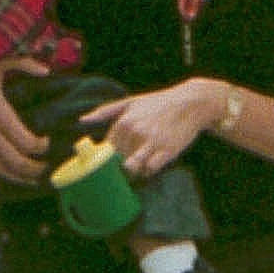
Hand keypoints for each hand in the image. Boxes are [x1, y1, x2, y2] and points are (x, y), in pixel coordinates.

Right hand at [0, 60, 49, 189]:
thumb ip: (23, 64)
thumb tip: (46, 70)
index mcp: (0, 117)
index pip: (28, 143)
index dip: (42, 147)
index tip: (47, 142)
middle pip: (17, 162)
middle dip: (35, 169)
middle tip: (47, 169)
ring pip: (1, 170)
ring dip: (18, 178)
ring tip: (32, 180)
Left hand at [80, 83, 207, 179]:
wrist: (191, 102)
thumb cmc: (160, 103)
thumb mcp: (132, 102)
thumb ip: (106, 111)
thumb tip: (82, 120)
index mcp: (123, 122)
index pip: (107, 150)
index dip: (111, 158)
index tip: (116, 160)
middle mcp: (134, 132)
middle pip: (118, 161)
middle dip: (123, 166)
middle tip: (132, 163)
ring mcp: (150, 142)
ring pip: (133, 168)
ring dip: (135, 171)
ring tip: (142, 164)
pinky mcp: (166, 151)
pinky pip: (150, 169)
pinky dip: (150, 170)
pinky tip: (154, 163)